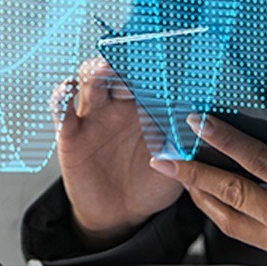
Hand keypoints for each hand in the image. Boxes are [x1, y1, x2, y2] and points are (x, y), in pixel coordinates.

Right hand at [52, 57, 183, 246]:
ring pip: (91, 81)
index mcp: (148, 103)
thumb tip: (205, 122)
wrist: (124, 214)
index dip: (156, 62)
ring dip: (96, 70)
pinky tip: (67, 89)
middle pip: (119, 69)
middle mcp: (121, 104)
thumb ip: (188, 140)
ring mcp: (95, 116)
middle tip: (135, 58)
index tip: (166, 51)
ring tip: (104, 68)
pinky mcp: (72, 135)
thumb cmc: (154, 180)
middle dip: (127, 60)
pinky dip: (60, 98)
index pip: (151, 74)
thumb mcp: (177, 159)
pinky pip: (62, 112)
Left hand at [150, 113, 266, 265]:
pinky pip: (255, 240)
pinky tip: (226, 204)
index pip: (255, 162)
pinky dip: (234, 219)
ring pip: (235, 225)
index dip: (223, 140)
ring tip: (184, 180)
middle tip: (165, 159)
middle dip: (193, 175)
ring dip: (205, 201)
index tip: (198, 124)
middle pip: (232, 196)